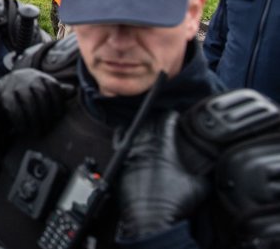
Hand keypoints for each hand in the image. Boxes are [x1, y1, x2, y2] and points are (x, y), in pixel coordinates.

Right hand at [0, 69, 74, 136]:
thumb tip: (73, 90)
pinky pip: (14, 109)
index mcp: (39, 76)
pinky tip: (24, 130)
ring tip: (37, 133)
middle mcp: (27, 77)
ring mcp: (14, 85)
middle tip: (47, 129)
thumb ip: (56, 91)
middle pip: (41, 95)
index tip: (58, 116)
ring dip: (35, 120)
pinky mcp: (4, 95)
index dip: (58, 102)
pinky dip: (21, 121)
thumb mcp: (40, 88)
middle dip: (46, 114)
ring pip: (29, 102)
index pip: (53, 86)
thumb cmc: (25, 91)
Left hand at [117, 111, 208, 239]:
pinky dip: (124, 135)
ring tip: (147, 123)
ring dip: (142, 126)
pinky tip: (125, 130)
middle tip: (162, 118)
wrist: (150, 220)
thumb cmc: (173, 205)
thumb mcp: (199, 186)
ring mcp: (131, 156)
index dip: (171, 117)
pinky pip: (120, 143)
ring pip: (135, 132)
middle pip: (150, 124)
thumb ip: (205, 171)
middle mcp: (146, 149)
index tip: (174, 114)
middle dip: (157, 119)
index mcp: (165, 150)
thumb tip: (213, 164)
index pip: (167, 124)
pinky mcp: (121, 164)